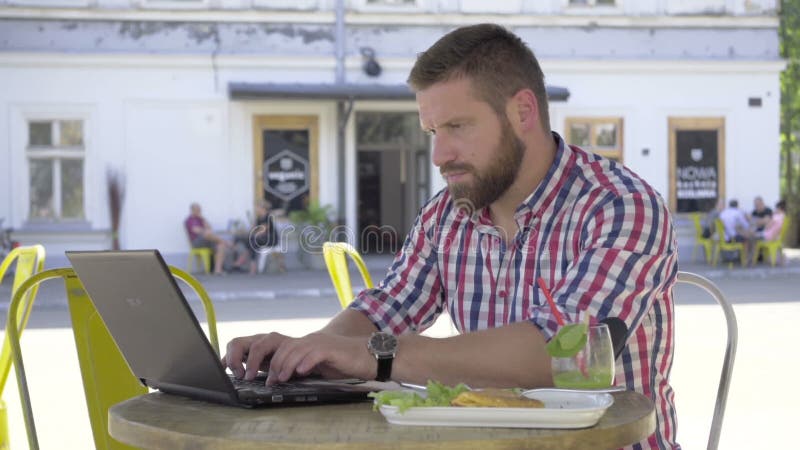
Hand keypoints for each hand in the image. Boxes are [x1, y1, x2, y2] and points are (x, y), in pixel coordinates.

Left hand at [222, 332, 374, 383]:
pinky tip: (300, 372)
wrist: (369, 356)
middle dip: (269, 363)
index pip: (276, 347)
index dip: (262, 358)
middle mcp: (308, 340)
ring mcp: (319, 343)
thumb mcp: (317, 365)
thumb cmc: (344, 363)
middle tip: (265, 380)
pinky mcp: (331, 349)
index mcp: (303, 344)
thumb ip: (300, 367)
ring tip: (279, 379)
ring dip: (284, 365)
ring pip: (294, 349)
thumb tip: (281, 377)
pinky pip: (314, 353)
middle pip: (280, 346)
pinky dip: (305, 362)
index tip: (254, 374)